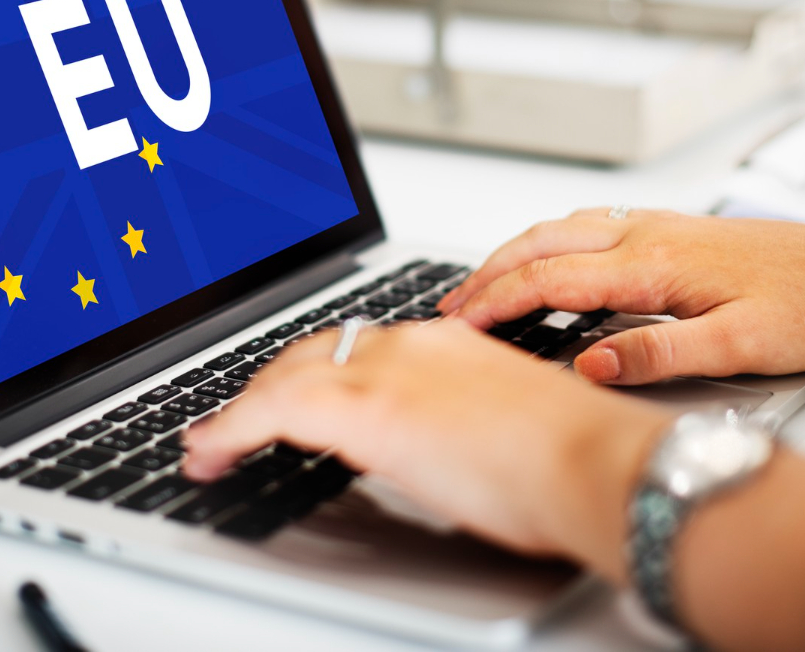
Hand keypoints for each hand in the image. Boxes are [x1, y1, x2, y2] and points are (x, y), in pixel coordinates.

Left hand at [184, 320, 669, 580]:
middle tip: (238, 419)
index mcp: (446, 342)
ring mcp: (385, 369)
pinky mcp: (365, 407)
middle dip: (268, 386)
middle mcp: (410, 343)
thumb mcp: (506, 425)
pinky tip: (211, 451)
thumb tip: (437, 449)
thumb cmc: (571, 460)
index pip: (358, 346)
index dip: (314, 372)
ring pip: (283, 375)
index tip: (294, 395)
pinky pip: (270, 409)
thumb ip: (460, 422)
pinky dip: (230, 428)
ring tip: (212, 442)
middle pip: (312, 353)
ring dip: (241, 409)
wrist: (592, 462)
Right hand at [439, 209, 804, 384]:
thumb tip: (588, 363)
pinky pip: (589, 225)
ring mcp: (659, 225)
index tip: (459, 323)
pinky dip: (548, 241)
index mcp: (655, 264)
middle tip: (450, 305)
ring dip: (515, 252)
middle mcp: (649, 233)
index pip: (552, 279)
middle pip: (544, 242)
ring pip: (563, 226)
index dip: (497, 301)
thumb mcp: (737, 349)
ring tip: (482, 283)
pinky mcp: (672, 228)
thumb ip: (657, 355)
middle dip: (488, 272)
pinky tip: (547, 258)